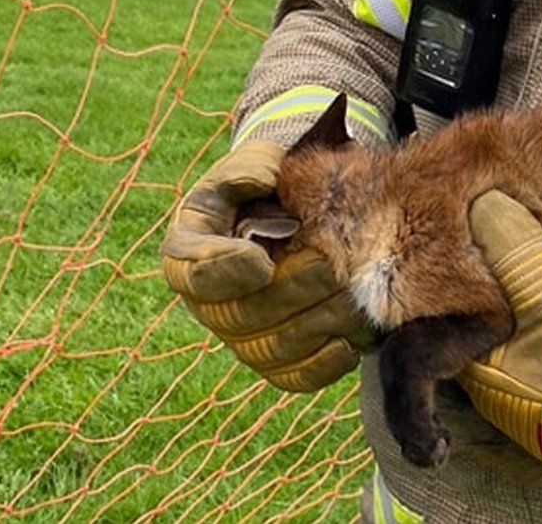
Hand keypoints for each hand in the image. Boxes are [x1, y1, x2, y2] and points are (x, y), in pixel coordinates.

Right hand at [160, 140, 372, 391]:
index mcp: (190, 254)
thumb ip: (250, 168)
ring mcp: (241, 337)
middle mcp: (209, 304)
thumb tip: (258, 182)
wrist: (302, 214)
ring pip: (270, 349)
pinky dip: (322, 365)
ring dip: (314, 324)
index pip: (194, 275)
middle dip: (290, 292)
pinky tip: (350, 343)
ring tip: (351, 297)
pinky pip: (293, 377)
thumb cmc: (272, 184)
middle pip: (241, 317)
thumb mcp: (256, 164)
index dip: (225, 273)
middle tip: (330, 268)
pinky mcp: (276, 360)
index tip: (260, 262)